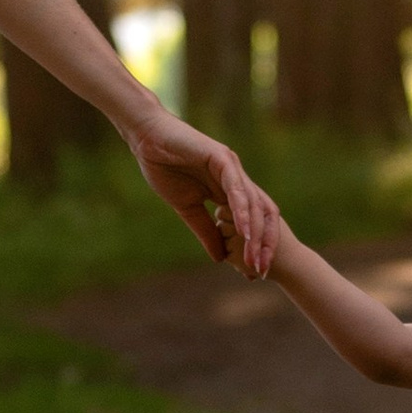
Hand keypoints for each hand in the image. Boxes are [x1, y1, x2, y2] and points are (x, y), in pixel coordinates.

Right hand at [128, 115, 280, 277]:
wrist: (147, 141)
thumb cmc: (165, 169)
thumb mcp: (188, 209)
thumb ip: (206, 230)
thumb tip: (220, 258)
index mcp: (231, 190)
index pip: (254, 221)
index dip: (258, 246)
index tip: (255, 271)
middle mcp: (238, 179)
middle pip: (263, 214)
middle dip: (264, 244)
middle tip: (260, 271)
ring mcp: (232, 168)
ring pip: (253, 204)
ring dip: (254, 233)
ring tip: (253, 258)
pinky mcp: (221, 158)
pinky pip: (236, 187)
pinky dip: (241, 210)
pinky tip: (242, 230)